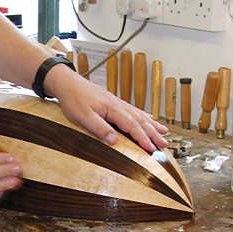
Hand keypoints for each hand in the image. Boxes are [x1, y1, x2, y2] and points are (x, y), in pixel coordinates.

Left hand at [44, 66, 167, 151]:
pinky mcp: (114, 102)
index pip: (132, 126)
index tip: (152, 149)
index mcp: (112, 109)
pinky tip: (150, 118)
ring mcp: (117, 103)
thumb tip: (115, 141)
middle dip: (154, 133)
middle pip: (140, 121)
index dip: (143, 138)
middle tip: (165, 144)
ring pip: (139, 115)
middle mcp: (118, 105)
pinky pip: (134, 110)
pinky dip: (144, 116)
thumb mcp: (83, 117)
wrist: (67, 83)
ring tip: (164, 133)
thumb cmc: (73, 100)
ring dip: (152, 125)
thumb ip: (99, 129)